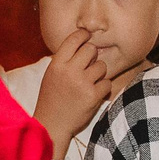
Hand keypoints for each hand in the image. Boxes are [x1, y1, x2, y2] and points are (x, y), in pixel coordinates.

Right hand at [34, 28, 113, 147]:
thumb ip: (65, 59)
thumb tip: (84, 42)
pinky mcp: (93, 96)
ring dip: (99, 73)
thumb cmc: (51, 98)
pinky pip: (107, 83)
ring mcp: (82, 84)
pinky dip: (103, 88)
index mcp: (57, 64)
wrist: (52, 124)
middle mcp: (69, 71)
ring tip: (90, 82)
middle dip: (92, 56)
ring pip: (102, 66)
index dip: (83, 35)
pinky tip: (94, 93)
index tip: (87, 37)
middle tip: (88, 65)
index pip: (74, 39)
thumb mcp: (51, 74)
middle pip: (91, 49)